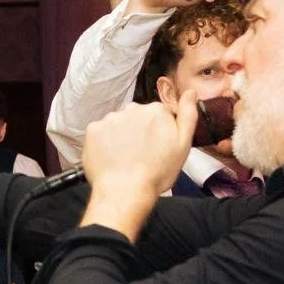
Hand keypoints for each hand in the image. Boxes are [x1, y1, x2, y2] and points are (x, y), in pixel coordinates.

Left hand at [83, 92, 197, 199]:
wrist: (124, 192)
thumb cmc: (157, 173)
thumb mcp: (183, 145)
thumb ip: (188, 115)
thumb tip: (190, 92)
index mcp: (156, 110)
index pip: (158, 114)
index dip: (158, 131)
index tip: (156, 147)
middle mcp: (132, 108)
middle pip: (137, 116)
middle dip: (139, 130)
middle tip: (140, 154)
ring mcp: (110, 118)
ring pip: (118, 123)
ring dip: (121, 135)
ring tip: (124, 157)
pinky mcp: (93, 129)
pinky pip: (100, 131)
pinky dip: (104, 142)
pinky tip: (110, 157)